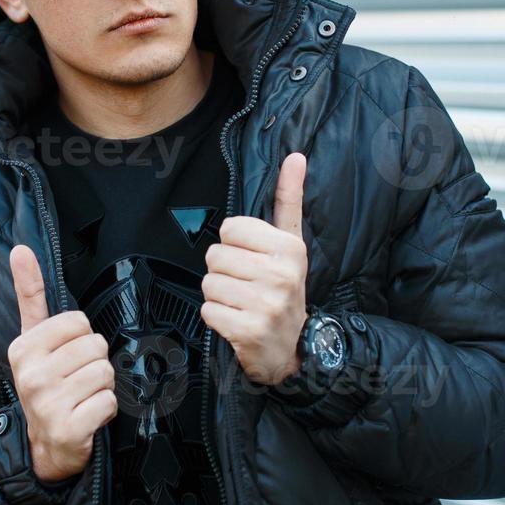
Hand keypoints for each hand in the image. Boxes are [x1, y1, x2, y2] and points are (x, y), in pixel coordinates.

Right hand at [5, 243, 117, 483]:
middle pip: (96, 346)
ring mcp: (48, 404)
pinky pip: (110, 402)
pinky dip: (106, 411)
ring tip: (82, 398)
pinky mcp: (69, 428)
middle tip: (76, 381)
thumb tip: (20, 249)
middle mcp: (31, 375)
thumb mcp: (33, 339)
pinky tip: (87, 418)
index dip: (81, 339)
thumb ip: (30, 294)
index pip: (77, 321)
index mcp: (23, 348)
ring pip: (105, 373)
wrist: (43, 446)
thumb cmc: (46, 385)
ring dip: (102, 388)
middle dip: (95, 363)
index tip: (65, 357)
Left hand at [202, 151, 308, 386]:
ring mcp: (266, 304)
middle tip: (246, 285)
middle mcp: (281, 275)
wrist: (293, 348)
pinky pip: (208, 311)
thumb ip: (288, 200)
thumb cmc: (284, 289)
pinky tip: (237, 321)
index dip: (233, 244)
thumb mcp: (290, 244)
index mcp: (290, 248)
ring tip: (241, 303)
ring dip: (218, 296)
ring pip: (209, 283)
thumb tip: (296, 156)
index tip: (251, 259)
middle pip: (215, 256)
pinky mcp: (249, 330)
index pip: (230, 228)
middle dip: (224, 271)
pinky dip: (216, 318)